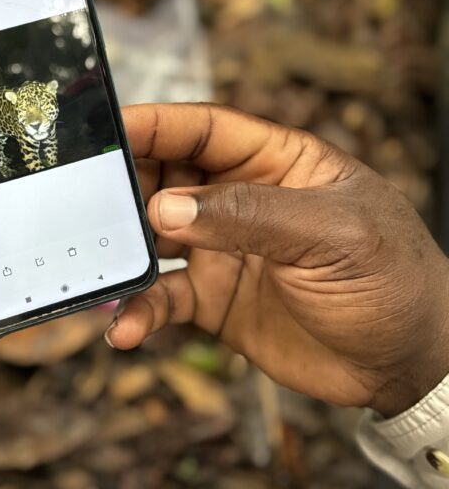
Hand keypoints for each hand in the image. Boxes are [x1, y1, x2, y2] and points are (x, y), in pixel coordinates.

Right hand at [108, 104, 448, 416]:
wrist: (403, 364)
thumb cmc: (391, 281)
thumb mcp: (332, 234)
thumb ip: (249, 216)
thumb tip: (166, 208)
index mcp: (276, 164)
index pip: (205, 131)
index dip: (156, 124)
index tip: (108, 127)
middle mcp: (241, 202)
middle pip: (167, 178)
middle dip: (127, 187)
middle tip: (84, 201)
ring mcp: (222, 251)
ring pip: (154, 237)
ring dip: (123, 249)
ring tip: (92, 262)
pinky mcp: (212, 299)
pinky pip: (163, 299)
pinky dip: (140, 311)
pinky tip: (124, 329)